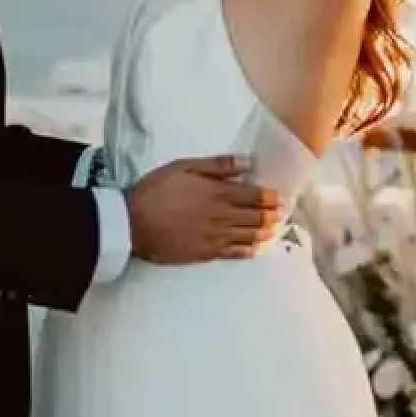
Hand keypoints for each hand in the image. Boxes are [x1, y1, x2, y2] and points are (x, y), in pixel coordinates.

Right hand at [125, 155, 283, 264]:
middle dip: (272, 215)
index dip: (269, 196)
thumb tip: (247, 162)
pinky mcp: (206, 253)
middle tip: (282, 213)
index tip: (280, 196)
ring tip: (275, 229)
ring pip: (248, 236)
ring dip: (265, 232)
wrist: (133, 223)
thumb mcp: (184, 167)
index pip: (253, 196)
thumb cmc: (156, 190)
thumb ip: (218, 166)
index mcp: (218, 193)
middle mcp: (222, 217)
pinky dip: (248, 250)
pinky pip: (234, 253)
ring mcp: (215, 237)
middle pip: (255, 217)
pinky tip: (256, 249)